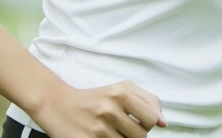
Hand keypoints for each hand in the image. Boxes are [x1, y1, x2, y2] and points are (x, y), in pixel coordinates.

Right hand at [36, 81, 166, 137]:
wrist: (58, 105)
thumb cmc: (95, 98)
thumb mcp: (122, 89)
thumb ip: (148, 101)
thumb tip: (163, 123)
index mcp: (121, 93)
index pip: (151, 118)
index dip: (148, 123)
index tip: (139, 121)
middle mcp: (109, 109)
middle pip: (141, 136)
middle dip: (135, 134)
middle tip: (122, 127)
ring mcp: (98, 128)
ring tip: (110, 131)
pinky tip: (101, 136)